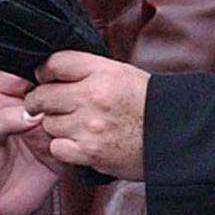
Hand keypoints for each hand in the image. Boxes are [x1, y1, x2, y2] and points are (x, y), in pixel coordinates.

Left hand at [0, 72, 62, 214]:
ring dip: (68, 109)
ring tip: (65, 114)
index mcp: (4, 100)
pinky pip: (72, 137)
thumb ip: (3, 119)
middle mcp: (26, 112)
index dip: (36, 66)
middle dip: (57, 86)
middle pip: (48, 88)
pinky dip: (76, 134)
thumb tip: (30, 112)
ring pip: (64, 110)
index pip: (22, 73)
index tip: (49, 66)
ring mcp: (43, 131)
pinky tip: (72, 132)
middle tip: (60, 91)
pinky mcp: (57, 151)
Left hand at [25, 52, 148, 180]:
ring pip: (49, 123)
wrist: (174, 136)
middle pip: (43, 95)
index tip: (44, 79)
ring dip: (56, 125)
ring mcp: (90, 125)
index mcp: (103, 72)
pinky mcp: (90, 151)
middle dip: (40, 100)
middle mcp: (93, 96)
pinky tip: (78, 142)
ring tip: (73, 125)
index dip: (44, 72)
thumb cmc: (151, 105)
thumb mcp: (123, 74)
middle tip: (45, 104)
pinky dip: (64, 147)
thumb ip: (90, 70)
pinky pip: (57, 147)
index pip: (55, 63)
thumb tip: (58, 72)